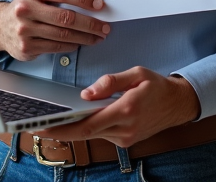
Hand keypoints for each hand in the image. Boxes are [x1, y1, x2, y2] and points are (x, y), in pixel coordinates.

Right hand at [0, 0, 109, 60]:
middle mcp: (26, 9)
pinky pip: (56, 46)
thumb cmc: (24, 8)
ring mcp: (25, 30)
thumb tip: (89, 2)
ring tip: (98, 37)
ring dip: (85, 37)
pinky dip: (72, 45)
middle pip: (66, 17)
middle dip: (90, 23)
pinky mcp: (27, 47)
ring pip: (64, 34)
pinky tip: (80, 43)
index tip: (100, 5)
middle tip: (105, 27)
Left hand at [44, 68, 200, 146]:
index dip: (63, 127)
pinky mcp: (125, 140)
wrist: (179, 104)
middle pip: (85, 133)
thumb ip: (111, 82)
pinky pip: (100, 135)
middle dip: (59, 131)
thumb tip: (87, 93)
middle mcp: (125, 129)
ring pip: (91, 135)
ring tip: (49, 121)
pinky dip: (85, 129)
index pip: (87, 124)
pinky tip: (72, 122)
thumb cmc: (158, 87)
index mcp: (125, 111)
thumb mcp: (137, 74)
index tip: (45, 125)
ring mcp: (125, 138)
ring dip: (71, 130)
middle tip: (36, 127)